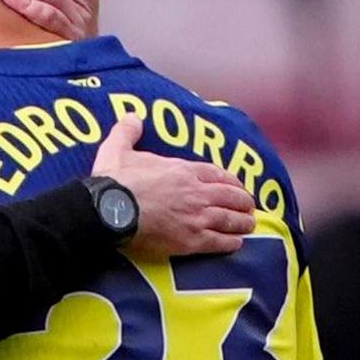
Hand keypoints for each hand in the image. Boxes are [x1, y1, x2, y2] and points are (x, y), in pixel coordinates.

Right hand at [92, 118, 254, 257]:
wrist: (109, 211)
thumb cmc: (115, 182)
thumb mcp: (118, 149)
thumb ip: (127, 131)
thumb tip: (132, 117)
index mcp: (182, 170)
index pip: (217, 174)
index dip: (230, 181)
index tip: (236, 186)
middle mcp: (196, 192)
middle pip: (230, 196)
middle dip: (243, 202)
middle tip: (249, 207)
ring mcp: (196, 217)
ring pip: (230, 219)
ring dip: (243, 222)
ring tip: (249, 224)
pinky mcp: (191, 240)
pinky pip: (220, 241)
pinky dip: (232, 242)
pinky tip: (237, 242)